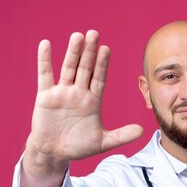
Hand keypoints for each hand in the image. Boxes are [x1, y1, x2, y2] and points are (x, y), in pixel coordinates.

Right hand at [27, 30, 142, 164]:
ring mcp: (62, 93)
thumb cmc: (78, 146)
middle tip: (94, 33)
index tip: (106, 49)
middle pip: (85, 69)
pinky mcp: (45, 96)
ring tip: (78, 36)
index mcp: (92, 101)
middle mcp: (78, 93)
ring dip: (72, 53)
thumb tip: (142, 130)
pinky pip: (45, 75)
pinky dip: (44, 60)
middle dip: (90, 53)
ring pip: (68, 69)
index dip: (102, 64)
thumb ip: (121, 136)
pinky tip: (46, 45)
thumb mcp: (102, 142)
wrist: (54, 152)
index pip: (99, 78)